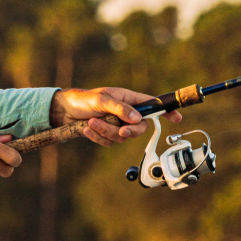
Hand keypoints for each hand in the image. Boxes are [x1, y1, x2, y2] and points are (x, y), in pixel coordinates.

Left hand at [49, 87, 181, 145]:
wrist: (64, 110)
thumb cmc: (84, 99)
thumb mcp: (102, 99)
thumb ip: (120, 108)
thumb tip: (137, 119)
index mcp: (129, 99)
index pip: (152, 104)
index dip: (165, 111)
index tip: (177, 118)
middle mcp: (126, 113)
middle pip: (140, 128)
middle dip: (129, 131)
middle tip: (120, 130)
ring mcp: (117, 125)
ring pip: (122, 137)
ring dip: (106, 132)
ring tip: (91, 123)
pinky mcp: (107, 134)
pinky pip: (109, 142)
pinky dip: (98, 137)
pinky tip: (87, 129)